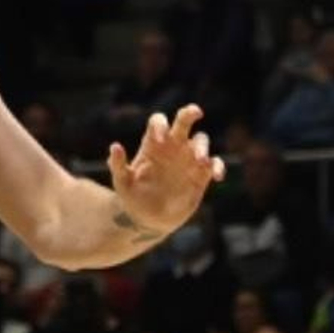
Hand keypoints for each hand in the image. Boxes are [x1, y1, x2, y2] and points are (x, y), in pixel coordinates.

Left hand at [107, 105, 224, 242]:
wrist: (147, 219)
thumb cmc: (132, 197)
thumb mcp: (122, 183)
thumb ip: (118, 165)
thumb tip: (115, 146)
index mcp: (153, 144)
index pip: (158, 121)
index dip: (160, 124)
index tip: (160, 139)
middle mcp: (172, 147)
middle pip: (184, 121)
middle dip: (190, 113)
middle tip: (196, 112)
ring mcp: (188, 159)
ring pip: (201, 140)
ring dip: (203, 146)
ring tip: (200, 160)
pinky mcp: (201, 175)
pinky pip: (214, 163)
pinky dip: (218, 166)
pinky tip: (217, 176)